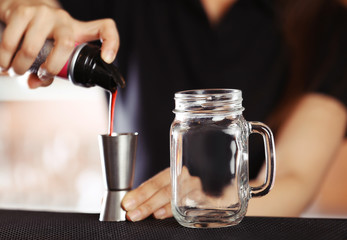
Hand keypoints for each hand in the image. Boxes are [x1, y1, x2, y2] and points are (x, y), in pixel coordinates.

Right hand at [0, 0, 118, 87]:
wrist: (21, 4)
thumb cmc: (42, 35)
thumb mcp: (53, 50)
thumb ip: (47, 71)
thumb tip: (34, 83)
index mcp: (78, 31)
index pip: (104, 29)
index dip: (112, 43)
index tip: (107, 59)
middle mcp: (64, 20)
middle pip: (65, 45)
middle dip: (51, 68)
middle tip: (39, 75)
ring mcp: (44, 14)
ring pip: (33, 47)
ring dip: (21, 67)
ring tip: (15, 72)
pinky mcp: (22, 12)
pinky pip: (11, 41)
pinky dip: (4, 58)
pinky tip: (4, 64)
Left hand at [122, 167, 203, 221]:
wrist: (216, 192)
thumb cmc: (189, 190)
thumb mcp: (171, 187)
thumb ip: (154, 194)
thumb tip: (131, 202)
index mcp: (175, 172)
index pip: (155, 182)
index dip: (140, 193)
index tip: (127, 203)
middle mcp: (186, 178)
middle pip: (165, 190)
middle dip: (146, 202)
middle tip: (132, 214)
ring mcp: (198, 189)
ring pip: (177, 197)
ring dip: (160, 207)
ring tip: (147, 214)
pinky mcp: (209, 200)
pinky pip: (193, 205)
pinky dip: (178, 210)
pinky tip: (166, 213)